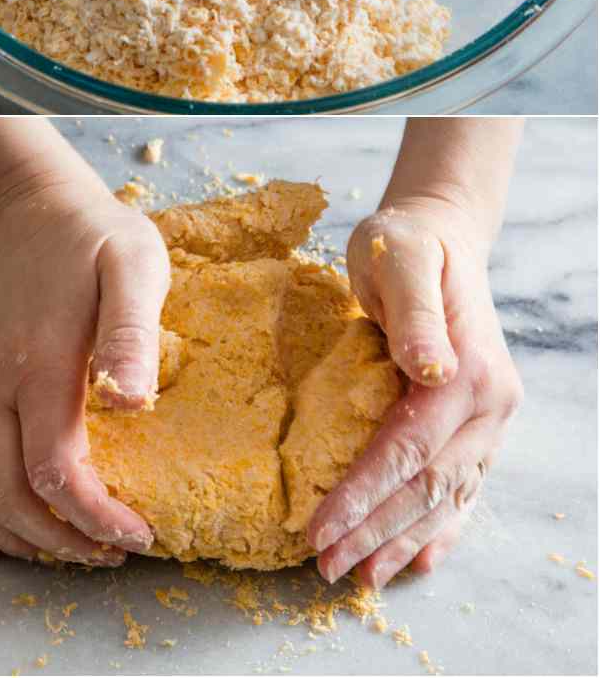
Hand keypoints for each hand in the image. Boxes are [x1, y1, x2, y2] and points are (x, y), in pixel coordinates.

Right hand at [0, 173, 165, 563]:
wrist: (34, 216)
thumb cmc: (95, 242)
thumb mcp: (134, 268)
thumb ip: (132, 334)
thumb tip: (131, 402)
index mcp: (36, 363)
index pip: (53, 469)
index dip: (95, 517)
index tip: (141, 534)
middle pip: (6, 495)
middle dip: (62, 541)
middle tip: (116, 551)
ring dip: (21, 537)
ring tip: (76, 547)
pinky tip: (17, 531)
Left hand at [309, 197, 521, 587]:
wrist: (437, 232)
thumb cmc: (404, 243)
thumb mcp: (400, 259)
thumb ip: (414, 315)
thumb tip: (428, 367)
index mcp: (469, 374)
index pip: (407, 451)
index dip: (363, 495)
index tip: (319, 529)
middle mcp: (488, 406)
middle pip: (425, 486)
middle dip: (373, 531)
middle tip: (324, 567)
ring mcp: (487, 419)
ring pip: (445, 497)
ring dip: (401, 540)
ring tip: (361, 576)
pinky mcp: (473, 422)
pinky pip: (460, 486)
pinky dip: (439, 528)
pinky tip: (416, 559)